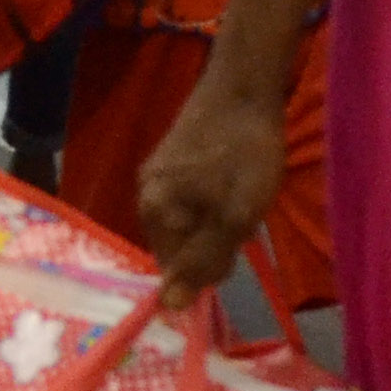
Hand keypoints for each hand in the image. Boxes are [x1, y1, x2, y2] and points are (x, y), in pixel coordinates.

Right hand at [136, 77, 289, 301]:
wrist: (245, 82)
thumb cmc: (245, 152)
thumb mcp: (234, 215)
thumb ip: (202, 261)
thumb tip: (168, 307)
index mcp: (154, 213)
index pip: (176, 271)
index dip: (211, 268)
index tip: (238, 248)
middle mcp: (145, 195)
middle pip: (179, 247)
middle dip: (212, 244)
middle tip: (244, 220)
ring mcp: (156, 173)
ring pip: (187, 223)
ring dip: (216, 224)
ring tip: (243, 200)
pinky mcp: (171, 156)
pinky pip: (189, 199)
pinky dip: (212, 202)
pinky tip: (234, 185)